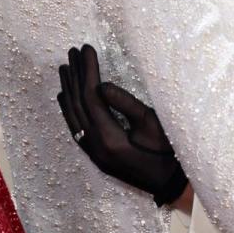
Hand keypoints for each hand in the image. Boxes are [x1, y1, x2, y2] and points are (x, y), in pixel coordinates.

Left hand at [56, 44, 188, 205]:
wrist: (169, 184)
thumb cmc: (167, 153)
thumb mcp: (151, 124)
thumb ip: (125, 104)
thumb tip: (102, 85)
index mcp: (109, 138)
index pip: (91, 97)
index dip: (88, 70)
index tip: (87, 48)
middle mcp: (95, 146)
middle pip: (78, 105)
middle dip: (74, 76)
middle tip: (71, 51)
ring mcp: (94, 152)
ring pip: (73, 116)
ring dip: (68, 90)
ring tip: (64, 67)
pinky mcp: (97, 153)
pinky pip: (76, 126)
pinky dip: (69, 109)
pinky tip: (65, 97)